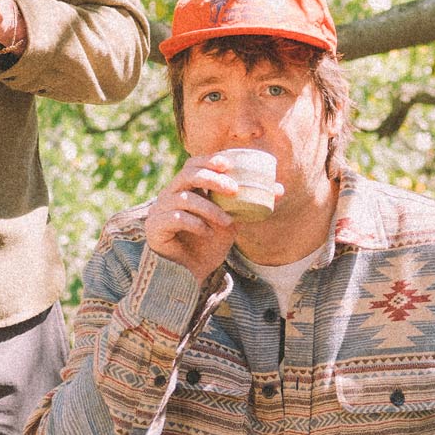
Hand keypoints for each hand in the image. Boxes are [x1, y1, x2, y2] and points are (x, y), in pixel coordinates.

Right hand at [142, 158, 281, 278]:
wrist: (192, 275)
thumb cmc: (209, 244)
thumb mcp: (232, 221)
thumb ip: (248, 204)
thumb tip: (280, 190)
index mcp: (186, 189)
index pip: (194, 165)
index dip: (209, 160)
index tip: (228, 164)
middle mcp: (169, 196)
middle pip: (187, 175)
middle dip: (212, 179)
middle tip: (234, 190)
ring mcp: (159, 211)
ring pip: (184, 198)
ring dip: (210, 208)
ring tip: (227, 222)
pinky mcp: (155, 228)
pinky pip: (175, 218)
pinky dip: (195, 223)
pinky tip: (207, 233)